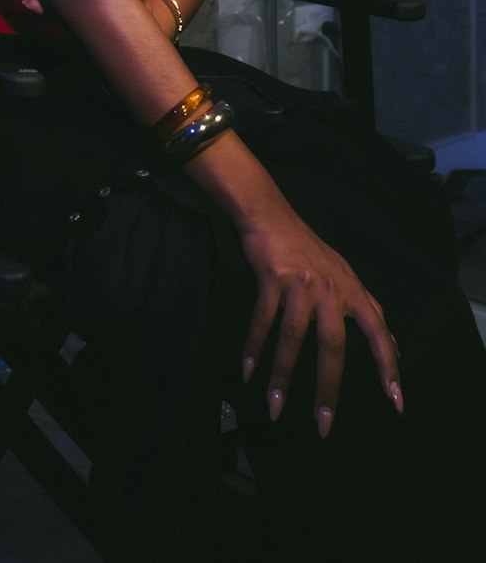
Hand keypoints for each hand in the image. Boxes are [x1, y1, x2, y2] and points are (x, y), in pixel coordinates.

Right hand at [239, 205, 402, 437]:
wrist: (272, 216)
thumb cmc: (311, 251)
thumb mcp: (347, 276)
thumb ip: (369, 310)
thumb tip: (395, 348)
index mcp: (353, 291)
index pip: (379, 334)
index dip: (389, 369)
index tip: (396, 404)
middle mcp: (332, 289)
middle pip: (333, 347)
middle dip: (328, 389)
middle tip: (324, 426)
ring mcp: (303, 283)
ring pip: (294, 339)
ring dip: (282, 377)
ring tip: (275, 409)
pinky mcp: (274, 277)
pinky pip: (263, 320)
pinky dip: (254, 348)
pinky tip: (247, 372)